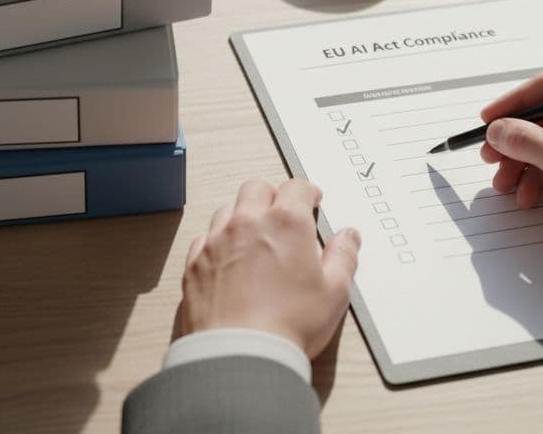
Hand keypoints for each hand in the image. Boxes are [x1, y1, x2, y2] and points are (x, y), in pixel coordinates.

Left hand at [177, 178, 360, 358]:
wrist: (240, 355)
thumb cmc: (288, 325)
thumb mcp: (334, 292)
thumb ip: (344, 257)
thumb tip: (348, 238)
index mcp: (285, 223)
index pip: (296, 187)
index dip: (307, 192)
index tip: (311, 200)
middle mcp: (247, 223)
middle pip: (256, 189)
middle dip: (272, 195)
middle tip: (282, 212)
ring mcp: (216, 241)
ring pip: (227, 210)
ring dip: (242, 215)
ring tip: (255, 236)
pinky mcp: (195, 264)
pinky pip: (204, 239)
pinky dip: (218, 241)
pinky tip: (228, 258)